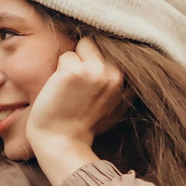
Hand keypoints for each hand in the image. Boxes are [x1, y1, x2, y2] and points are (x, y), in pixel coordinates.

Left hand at [25, 37, 125, 183]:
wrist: (61, 141)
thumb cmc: (82, 125)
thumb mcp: (112, 107)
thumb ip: (120, 88)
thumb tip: (127, 72)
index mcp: (121, 80)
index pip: (104, 50)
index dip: (91, 62)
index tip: (85, 83)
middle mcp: (111, 73)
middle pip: (90, 44)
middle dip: (81, 59)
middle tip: (76, 87)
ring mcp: (93, 71)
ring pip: (76, 49)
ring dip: (68, 65)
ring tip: (68, 89)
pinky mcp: (73, 71)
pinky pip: (64, 57)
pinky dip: (58, 71)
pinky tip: (60, 90)